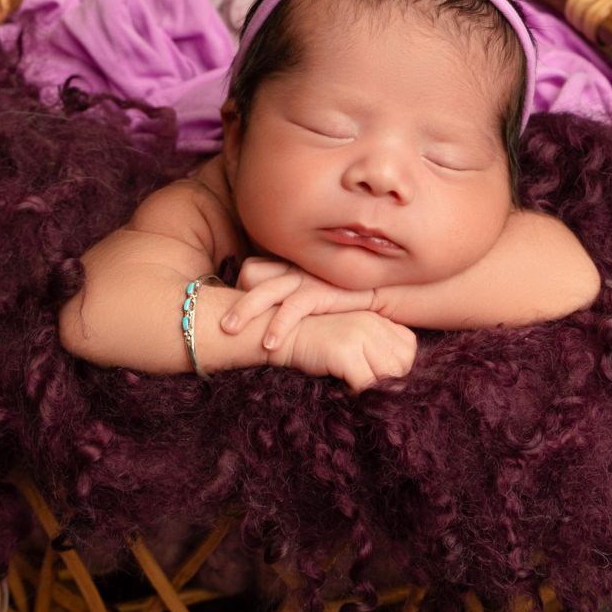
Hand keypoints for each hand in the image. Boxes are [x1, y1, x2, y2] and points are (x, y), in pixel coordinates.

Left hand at [220, 254, 374, 351]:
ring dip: (246, 310)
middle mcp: (298, 267)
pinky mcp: (324, 289)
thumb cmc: (356, 299)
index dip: (239, 287)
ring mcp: (310, 276)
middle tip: (217, 322)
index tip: (227, 308)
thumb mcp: (323, 296)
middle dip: (232, 298)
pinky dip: (279, 326)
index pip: (253, 268)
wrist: (395, 290)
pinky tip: (268, 344)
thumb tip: (276, 323)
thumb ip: (299, 303)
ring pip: (268, 289)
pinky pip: (295, 306)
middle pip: (253, 275)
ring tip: (229, 330)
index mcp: (294, 266)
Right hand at [269, 310, 416, 393]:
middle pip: (402, 365)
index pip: (408, 351)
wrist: (276, 335)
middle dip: (387, 381)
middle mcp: (373, 322)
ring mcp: (360, 334)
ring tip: (353, 387)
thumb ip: (374, 348)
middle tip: (363, 386)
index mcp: (377, 318)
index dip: (395, 369)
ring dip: (373, 389)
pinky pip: (367, 384)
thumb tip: (395, 381)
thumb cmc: (312, 342)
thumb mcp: (349, 337)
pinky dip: (358, 394)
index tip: (373, 375)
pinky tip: (343, 388)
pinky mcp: (345, 351)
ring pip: (387, 376)